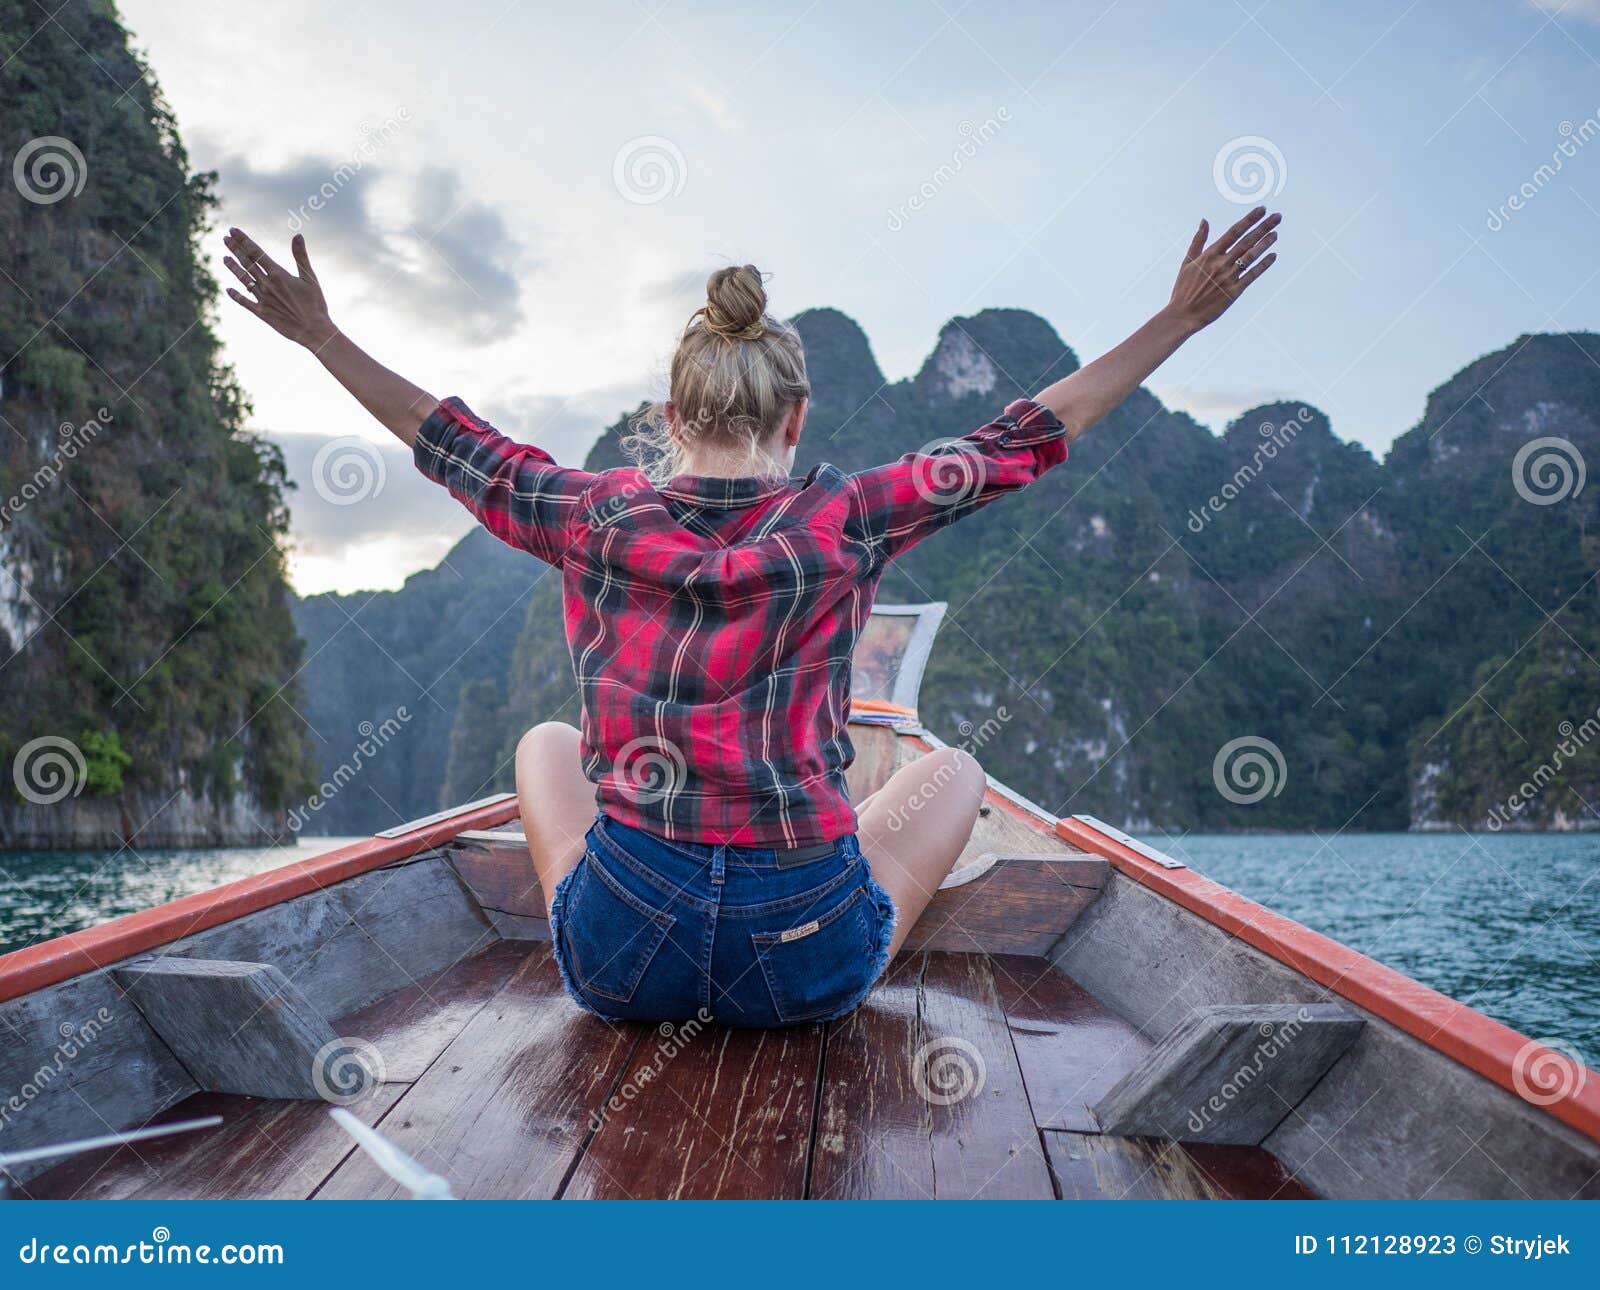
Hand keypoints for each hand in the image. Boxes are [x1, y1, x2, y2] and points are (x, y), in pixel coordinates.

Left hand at [223, 229, 335, 348]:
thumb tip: (298, 235)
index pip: (256, 252)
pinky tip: (228, 289)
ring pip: (243, 279)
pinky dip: (235, 295)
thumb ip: (301, 256)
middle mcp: (266, 284)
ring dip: (233, 267)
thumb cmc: (315, 304)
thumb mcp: (310, 278)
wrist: (313, 330)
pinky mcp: (261, 313)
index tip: (233, 230)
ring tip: (224, 258)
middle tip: (225, 238)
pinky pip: (244, 302)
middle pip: (246, 263)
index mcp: (278, 274)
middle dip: (235, 249)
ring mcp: (262, 299)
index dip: (243, 240)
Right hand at [1166, 207, 1279, 333]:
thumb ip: (1198, 240)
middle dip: (1263, 228)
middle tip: (1277, 217)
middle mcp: (1221, 264)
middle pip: (1246, 241)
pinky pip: (1252, 275)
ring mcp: (1228, 278)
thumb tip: (1204, 221)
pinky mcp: (1234, 292)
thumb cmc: (1183, 289)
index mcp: (1210, 255)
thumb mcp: (1187, 262)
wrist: (1183, 315)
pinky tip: (1273, 256)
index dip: (1249, 220)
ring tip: (1276, 234)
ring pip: (1251, 257)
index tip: (1261, 210)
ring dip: (1265, 244)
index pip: (1234, 232)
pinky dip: (1263, 265)